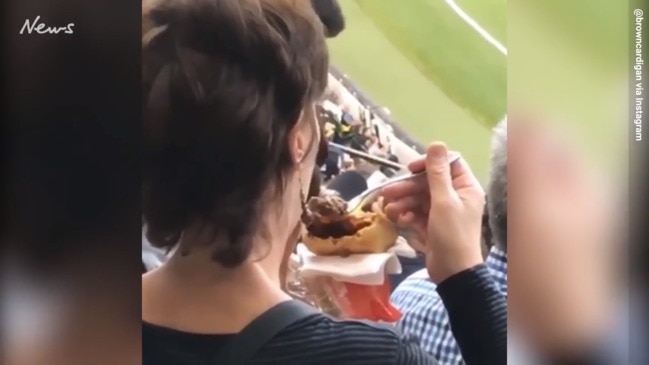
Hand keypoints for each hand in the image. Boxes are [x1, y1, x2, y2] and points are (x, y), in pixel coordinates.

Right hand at [382, 143, 484, 282]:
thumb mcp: (443, 201)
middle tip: (388, 192)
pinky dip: (408, 215)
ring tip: (388, 209)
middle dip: (408, 187)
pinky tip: (400, 220)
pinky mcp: (434, 225)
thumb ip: (437, 173)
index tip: (409, 169)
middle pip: (429, 182)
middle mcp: (457, 196)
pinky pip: (418, 213)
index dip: (427, 163)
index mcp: (466, 188)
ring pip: (420, 198)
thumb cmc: (452, 235)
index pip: (447, 164)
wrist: (453, 273)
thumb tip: (436, 143)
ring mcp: (445, 211)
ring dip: (404, 202)